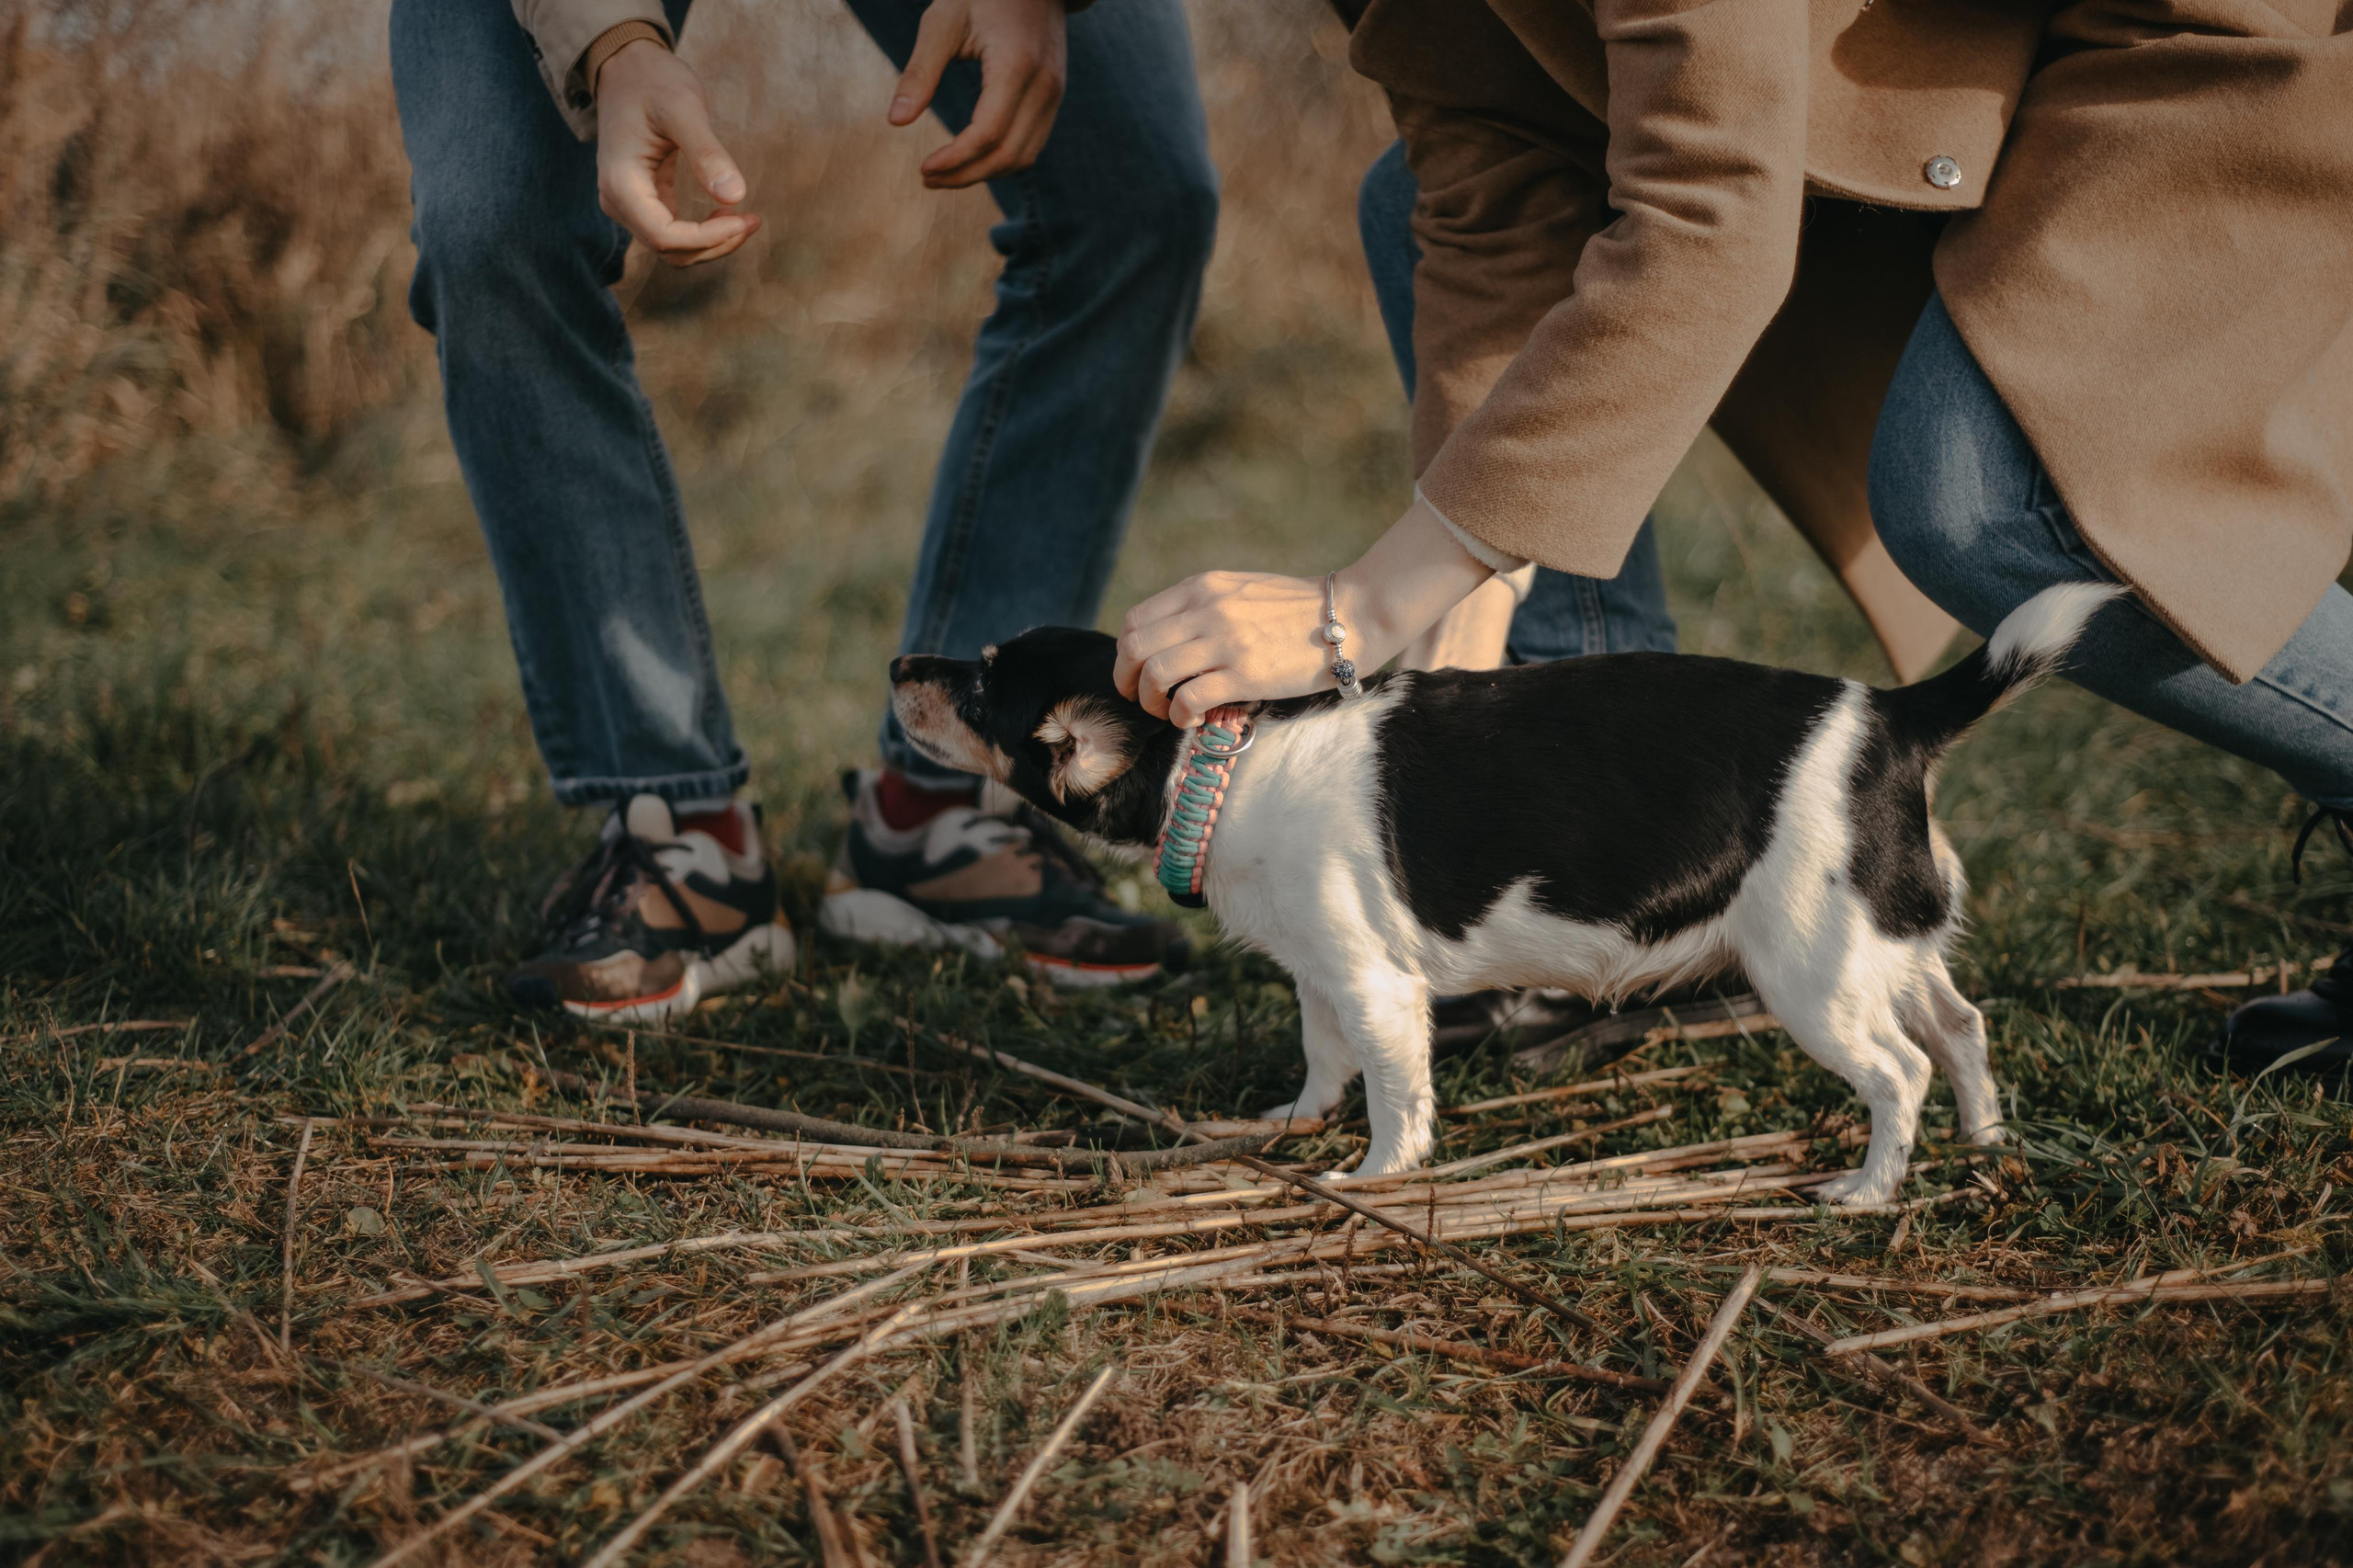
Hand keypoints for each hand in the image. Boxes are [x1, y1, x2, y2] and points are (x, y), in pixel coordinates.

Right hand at [596, 40, 758, 266]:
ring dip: (712, 243)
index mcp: (621, 183)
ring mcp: (629, 204)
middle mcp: (618, 202)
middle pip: (669, 250)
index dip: (707, 238)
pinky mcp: (644, 200)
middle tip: (753, 220)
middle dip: (715, 244)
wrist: (627, 68)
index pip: (664, 236)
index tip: (744, 218)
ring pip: (673, 248)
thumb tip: (736, 196)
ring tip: (747, 220)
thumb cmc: (653, 81)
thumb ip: (707, 152)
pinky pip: (674, 232)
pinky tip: (729, 213)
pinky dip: (704, 232)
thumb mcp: (683, 108)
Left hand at [888, 0, 1067, 189]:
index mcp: (1016, 66)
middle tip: (927, 178)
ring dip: (984, 173)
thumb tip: (896, 121)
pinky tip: (971, 158)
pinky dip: (1001, 159)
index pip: (988, 133)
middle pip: (1007, 154)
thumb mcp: (942, 22)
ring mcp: (1054, 94)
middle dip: (966, 175)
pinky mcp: (1053, 97)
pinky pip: (1031, 144)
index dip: (955, 159)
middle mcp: (1044, 86)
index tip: (923, 168)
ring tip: (945, 174)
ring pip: (1023, 157)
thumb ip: (920, 72)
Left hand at [1115, 496, 1497, 727]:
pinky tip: (1194, 719)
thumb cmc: (1296, 610)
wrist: (1350, 616)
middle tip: (1144, 699)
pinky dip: (1180, 715)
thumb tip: (1167, 639)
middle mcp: (1207, 610)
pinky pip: (1189, 698)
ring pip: (1156, 674)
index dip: (1125, 654)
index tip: (1137, 673)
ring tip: (1169, 712)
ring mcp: (1225, 641)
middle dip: (1128, 680)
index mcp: (1202, 587)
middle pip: (1136, 648)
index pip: (1136, 620)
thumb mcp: (1240, 590)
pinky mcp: (1245, 673)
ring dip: (1152, 701)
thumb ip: (1202, 606)